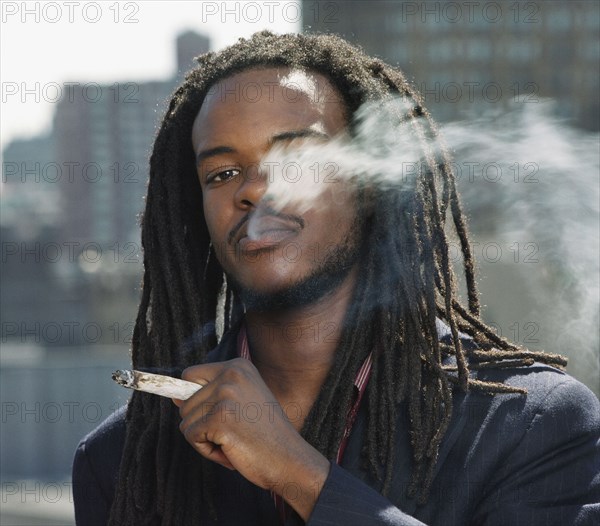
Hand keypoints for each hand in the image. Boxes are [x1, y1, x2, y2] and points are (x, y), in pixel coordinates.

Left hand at [173, 358, 329, 519]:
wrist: (290, 459)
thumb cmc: (265, 435)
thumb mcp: (242, 402)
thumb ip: (211, 394)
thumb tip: (174, 396)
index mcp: (238, 366)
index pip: (190, 375)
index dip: (196, 398)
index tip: (217, 413)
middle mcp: (231, 374)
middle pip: (185, 401)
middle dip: (202, 423)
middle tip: (234, 431)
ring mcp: (225, 395)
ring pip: (186, 420)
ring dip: (205, 438)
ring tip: (234, 440)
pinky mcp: (219, 418)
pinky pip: (191, 436)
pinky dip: (207, 450)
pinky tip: (230, 449)